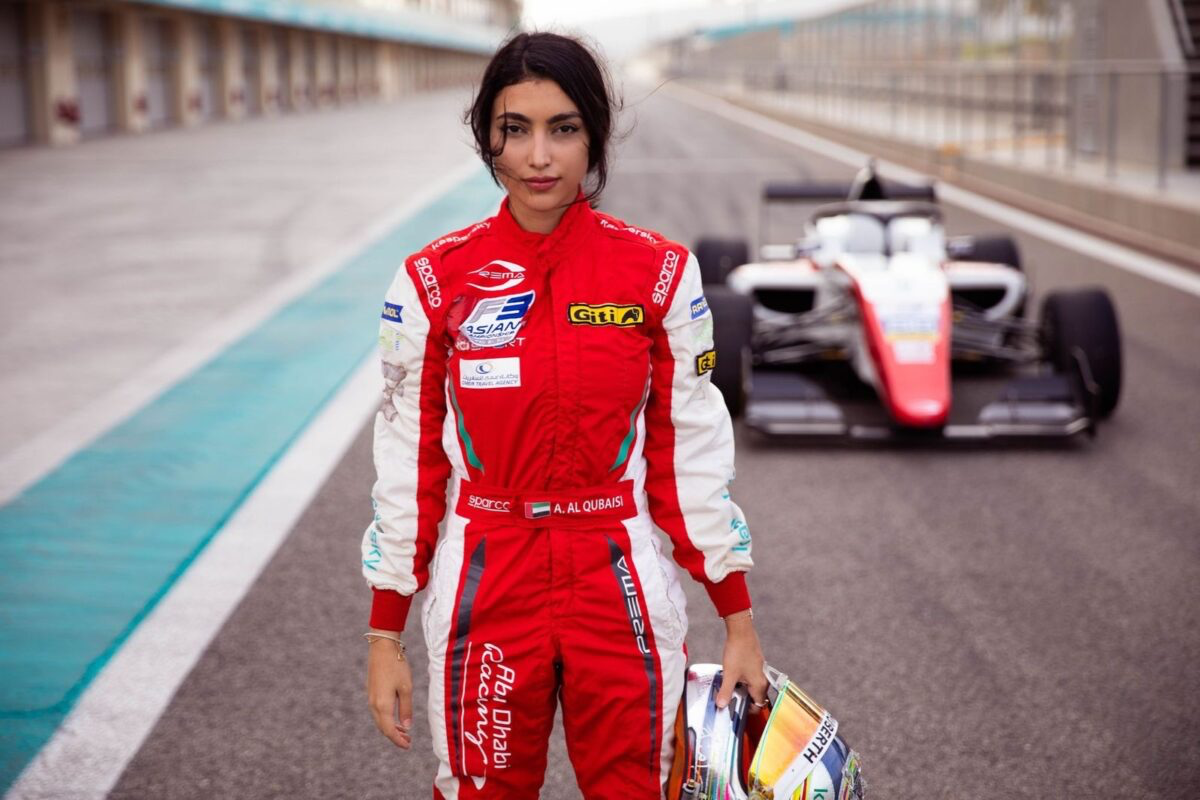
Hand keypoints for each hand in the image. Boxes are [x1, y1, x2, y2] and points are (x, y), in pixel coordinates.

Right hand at [365, 630, 413, 748]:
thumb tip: (406, 726)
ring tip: (404, 731)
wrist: (382, 647)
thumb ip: (406, 708)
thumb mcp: (406, 688)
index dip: (398, 740)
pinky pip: (378, 711)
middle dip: (395, 736)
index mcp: (382, 705)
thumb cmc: (397, 666)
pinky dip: (386, 719)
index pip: (389, 730)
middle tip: (408, 741)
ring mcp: (371, 698)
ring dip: (390, 728)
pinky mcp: (371, 692)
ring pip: (380, 720)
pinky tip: (396, 717)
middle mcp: (374, 704)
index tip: (408, 746)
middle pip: (383, 727)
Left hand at [715, 609, 767, 708]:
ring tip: (730, 686)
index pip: (759, 706)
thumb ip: (726, 692)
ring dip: (742, 689)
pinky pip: (751, 678)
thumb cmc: (738, 651)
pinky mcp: (756, 664)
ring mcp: (760, 671)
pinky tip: (733, 675)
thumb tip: (721, 705)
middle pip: (756, 697)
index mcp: (759, 684)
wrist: (741, 632)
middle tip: (731, 698)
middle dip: (743, 700)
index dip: (748, 710)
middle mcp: (763, 679)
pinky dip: (743, 681)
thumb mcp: (729, 674)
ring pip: (753, 687)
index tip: (736, 710)